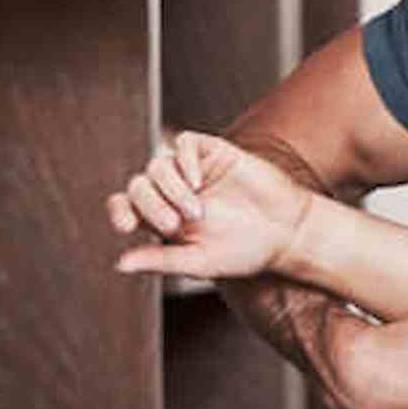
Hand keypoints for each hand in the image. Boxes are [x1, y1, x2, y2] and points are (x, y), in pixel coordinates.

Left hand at [109, 131, 310, 282]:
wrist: (288, 233)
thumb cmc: (246, 252)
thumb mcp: (199, 261)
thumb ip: (161, 260)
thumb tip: (119, 264)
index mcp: (164, 217)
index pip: (125, 205)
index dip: (119, 211)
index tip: (126, 227)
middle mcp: (173, 191)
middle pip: (138, 185)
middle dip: (149, 205)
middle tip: (174, 224)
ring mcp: (193, 170)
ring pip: (158, 165)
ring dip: (170, 188)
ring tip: (196, 211)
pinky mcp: (215, 152)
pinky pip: (184, 144)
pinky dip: (184, 160)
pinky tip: (198, 180)